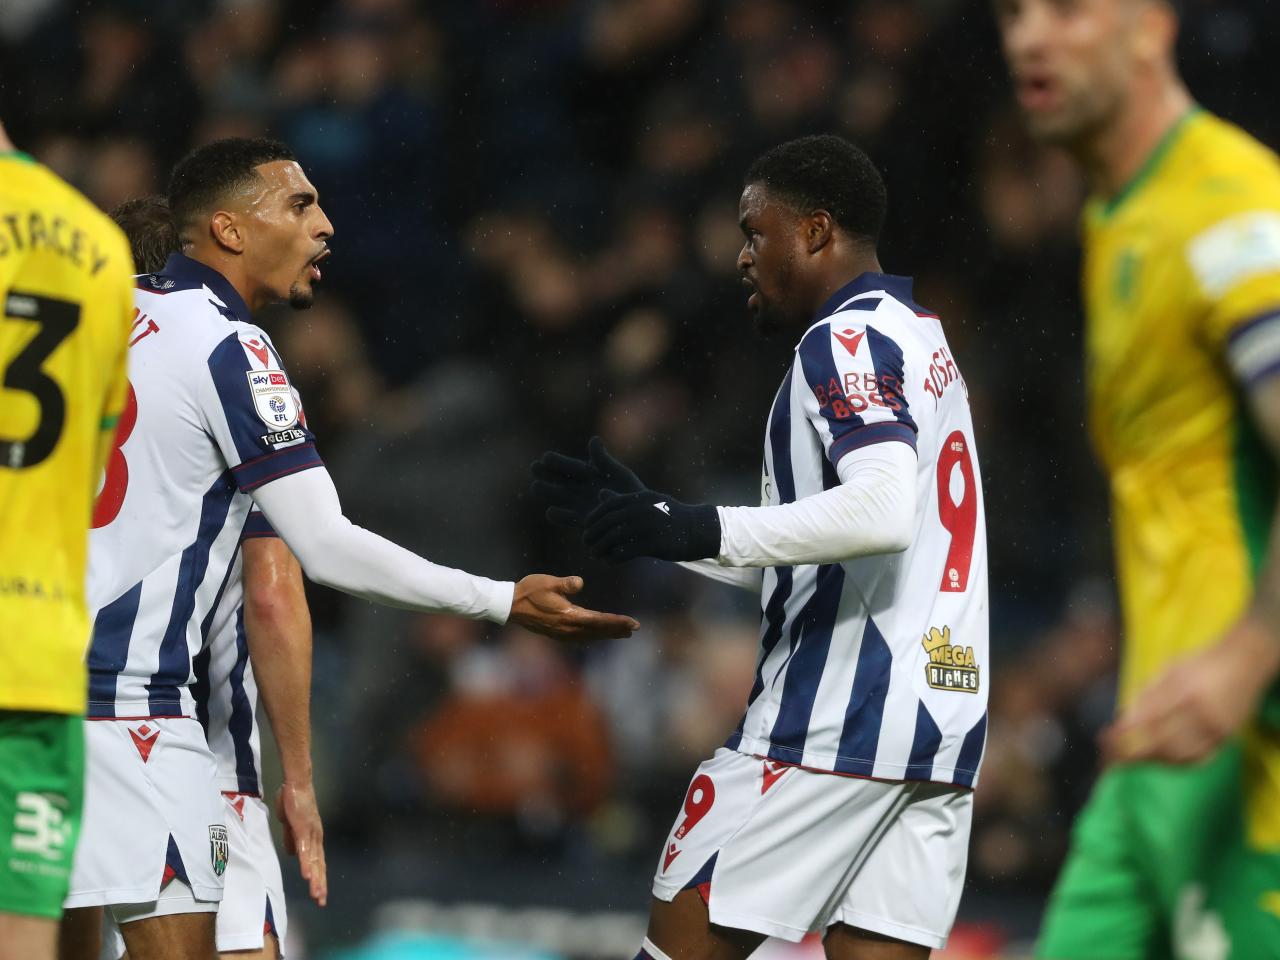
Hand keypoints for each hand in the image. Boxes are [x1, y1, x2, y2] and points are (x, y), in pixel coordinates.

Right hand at [275, 780, 326, 905]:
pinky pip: (304, 848)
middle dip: (320, 883)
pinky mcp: (303, 827)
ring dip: (314, 878)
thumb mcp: (291, 825)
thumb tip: (292, 854)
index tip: (320, 894)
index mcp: (313, 837)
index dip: (319, 877)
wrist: (296, 783)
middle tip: (321, 901)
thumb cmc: (293, 801)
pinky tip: (306, 875)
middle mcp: (316, 837)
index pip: (317, 861)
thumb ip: (292, 839)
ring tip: (316, 894)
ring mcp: (310, 833)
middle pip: (319, 864)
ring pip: (313, 860)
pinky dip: (305, 862)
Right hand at [510, 574, 639, 639]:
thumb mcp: (548, 583)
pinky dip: (593, 636)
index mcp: (569, 617)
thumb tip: (580, 583)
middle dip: (617, 629)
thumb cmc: (529, 591)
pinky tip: (597, 634)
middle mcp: (568, 629)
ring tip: (622, 633)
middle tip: (634, 629)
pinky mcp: (557, 634)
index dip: (618, 622)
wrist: (509, 606)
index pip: (600, 621)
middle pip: (598, 631)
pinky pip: (581, 637)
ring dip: (606, 634)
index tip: (633, 623)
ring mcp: (562, 633)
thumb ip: (565, 584)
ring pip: (590, 636)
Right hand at [530, 436, 644, 526]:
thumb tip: (593, 440)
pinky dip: (560, 516)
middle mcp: (581, 488)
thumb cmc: (630, 491)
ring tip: (535, 487)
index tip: (545, 457)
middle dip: (547, 474)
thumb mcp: (618, 473)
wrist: (639, 515)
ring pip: (560, 496)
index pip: (570, 466)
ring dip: (548, 492)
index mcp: (589, 474)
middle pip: (560, 480)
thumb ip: (603, 460)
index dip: (558, 462)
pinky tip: (550, 511)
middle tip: (534, 468)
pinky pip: (569, 518)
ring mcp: (581, 504)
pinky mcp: (584, 521)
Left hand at [583, 490, 720, 562]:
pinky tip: (609, 562)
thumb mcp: (646, 501)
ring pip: (613, 538)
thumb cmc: (668, 515)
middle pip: (607, 523)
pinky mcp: (652, 544)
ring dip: (600, 548)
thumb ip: (622, 499)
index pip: (607, 506)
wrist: (696, 529)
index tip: (586, 527)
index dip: (593, 518)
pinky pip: (625, 552)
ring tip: (594, 554)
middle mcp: (640, 510)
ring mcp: (646, 527)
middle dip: (593, 534)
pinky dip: (613, 558)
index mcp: (638, 498)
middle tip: (586, 543)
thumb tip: (601, 493)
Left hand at [1101, 615, 1279, 764]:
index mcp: (1185, 690)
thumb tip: (1122, 718)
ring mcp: (1218, 728)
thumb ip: (1146, 694)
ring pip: (1179, 756)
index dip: (1126, 732)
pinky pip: (1198, 759)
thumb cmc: (1201, 662)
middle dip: (1132, 753)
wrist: (1245, 661)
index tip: (1105, 738)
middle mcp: (1202, 712)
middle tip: (1109, 757)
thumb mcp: (1170, 668)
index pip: (1149, 718)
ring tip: (1129, 760)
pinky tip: (1157, 762)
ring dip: (1150, 761)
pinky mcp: (1227, 738)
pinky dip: (1174, 764)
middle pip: (1162, 742)